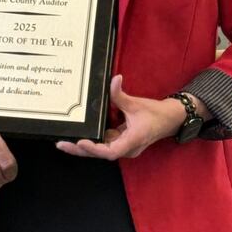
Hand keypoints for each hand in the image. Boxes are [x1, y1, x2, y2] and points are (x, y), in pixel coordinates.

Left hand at [55, 75, 184, 159]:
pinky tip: (77, 135)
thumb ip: (121, 94)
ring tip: (63, 142)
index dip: (94, 148)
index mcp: (132, 141)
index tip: (80, 142)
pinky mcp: (121, 141)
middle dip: (80, 150)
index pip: (110, 152)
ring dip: (84, 147)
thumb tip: (115, 79)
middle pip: (100, 153)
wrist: (170, 119)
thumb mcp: (137, 104)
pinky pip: (104, 143)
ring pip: (101, 149)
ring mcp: (123, 146)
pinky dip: (92, 140)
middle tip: (61, 144)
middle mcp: (126, 148)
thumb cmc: (156, 114)